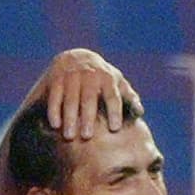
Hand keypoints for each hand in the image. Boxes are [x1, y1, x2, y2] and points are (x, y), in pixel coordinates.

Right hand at [25, 49, 143, 137]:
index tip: (115, 128)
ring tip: (69, 136)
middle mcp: (89, 75)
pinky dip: (54, 110)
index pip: (112, 95)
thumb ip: (129, 97)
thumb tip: (140, 113)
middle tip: (87, 136)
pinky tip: (55, 125)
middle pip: (89, 98)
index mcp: (107, 78)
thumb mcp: (117, 83)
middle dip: (87, 117)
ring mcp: (71, 76)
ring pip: (70, 98)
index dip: (114, 111)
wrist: (75, 57)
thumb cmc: (101, 78)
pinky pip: (54, 95)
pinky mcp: (56, 79)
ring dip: (69, 117)